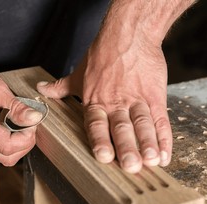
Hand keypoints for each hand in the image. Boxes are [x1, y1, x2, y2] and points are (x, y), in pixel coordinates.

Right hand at [0, 62, 41, 165]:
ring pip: (4, 156)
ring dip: (18, 145)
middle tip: (29, 125)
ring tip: (21, 124)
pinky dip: (10, 142)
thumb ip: (17, 107)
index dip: (26, 138)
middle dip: (24, 144)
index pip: (8, 146)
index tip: (32, 123)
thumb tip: (34, 118)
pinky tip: (12, 126)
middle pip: (8, 157)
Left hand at [37, 43, 171, 173]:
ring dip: (148, 144)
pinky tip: (164, 154)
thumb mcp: (78, 74)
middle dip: (127, 148)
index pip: (97, 124)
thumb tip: (42, 90)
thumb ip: (60, 87)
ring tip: (150, 161)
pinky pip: (161, 120)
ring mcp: (138, 101)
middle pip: (122, 128)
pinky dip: (164, 138)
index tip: (104, 157)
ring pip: (143, 124)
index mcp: (96, 101)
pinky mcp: (155, 97)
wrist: (130, 34)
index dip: (101, 140)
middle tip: (131, 166)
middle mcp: (117, 103)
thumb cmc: (102, 54)